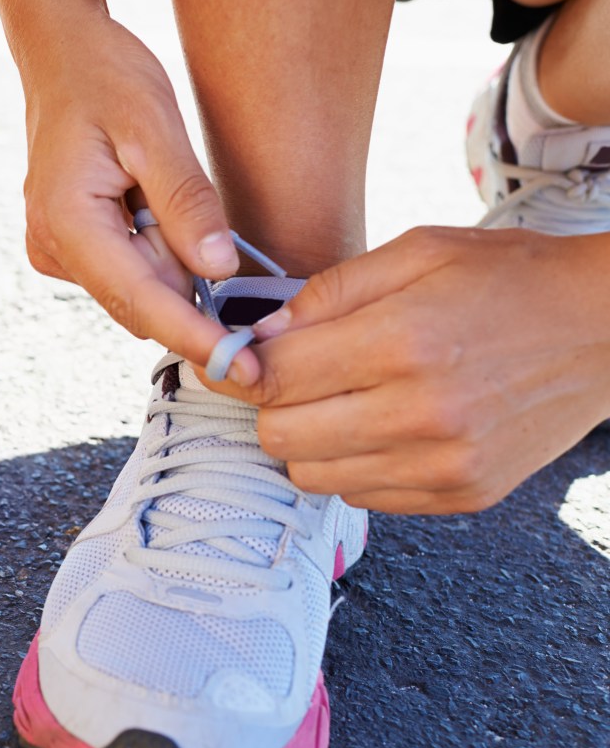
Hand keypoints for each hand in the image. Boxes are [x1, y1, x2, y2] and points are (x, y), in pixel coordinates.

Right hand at [7, 6, 246, 371]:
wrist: (61, 56)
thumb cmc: (105, 78)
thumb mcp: (156, 129)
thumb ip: (186, 203)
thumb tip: (218, 271)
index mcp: (66, 223)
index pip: (140, 300)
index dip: (194, 336)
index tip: (242, 369)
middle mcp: (52, 249)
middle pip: (140, 301)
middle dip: (186, 282)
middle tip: (192, 209)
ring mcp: (56, 252)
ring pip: (137, 287)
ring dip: (169, 257)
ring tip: (153, 187)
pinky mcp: (68, 249)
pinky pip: (126, 269)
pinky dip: (154, 250)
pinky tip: (146, 202)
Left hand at [209, 227, 609, 512]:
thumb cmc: (510, 279)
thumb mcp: (418, 251)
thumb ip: (327, 292)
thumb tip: (258, 335)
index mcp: (403, 341)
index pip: (274, 377)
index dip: (242, 367)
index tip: (238, 359)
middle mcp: (421, 413)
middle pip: (280, 437)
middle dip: (272, 406)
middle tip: (294, 380)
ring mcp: (444, 463)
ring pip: (312, 475)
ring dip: (309, 441)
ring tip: (343, 401)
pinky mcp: (462, 494)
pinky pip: (363, 496)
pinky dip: (354, 465)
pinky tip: (382, 427)